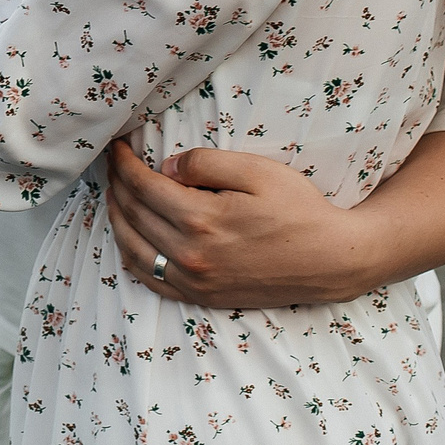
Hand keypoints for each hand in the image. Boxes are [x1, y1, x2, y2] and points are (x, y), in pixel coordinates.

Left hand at [105, 140, 373, 306]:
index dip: (123, 163)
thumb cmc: (300, 209)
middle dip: (116, 185)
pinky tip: (129, 239)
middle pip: (133, 215)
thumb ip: (204, 164)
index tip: (116, 146)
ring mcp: (196, 281)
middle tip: (112, 164)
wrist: (333, 259)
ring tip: (115, 194)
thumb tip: (165, 167)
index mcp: (201, 220)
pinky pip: (151, 281)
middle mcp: (191, 255)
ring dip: (116, 218)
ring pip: (133, 249)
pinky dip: (132, 257)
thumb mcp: (257, 170)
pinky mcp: (204, 297)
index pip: (142, 186)